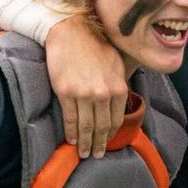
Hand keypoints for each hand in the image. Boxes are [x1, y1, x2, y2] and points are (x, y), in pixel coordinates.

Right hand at [45, 15, 127, 157]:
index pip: (117, 119)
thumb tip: (121, 102)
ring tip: (84, 153)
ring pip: (86, 126)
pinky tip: (72, 140)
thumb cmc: (95, 45)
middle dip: (100, 144)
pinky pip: (70, 118)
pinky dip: (71, 132)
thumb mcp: (117, 63)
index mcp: (118, 87)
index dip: (112, 134)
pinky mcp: (66, 92)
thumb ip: (120, 83)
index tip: (108, 143)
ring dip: (86, 143)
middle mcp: (103, 93)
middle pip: (102, 127)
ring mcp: (84, 94)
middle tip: (97, 156)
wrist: (71, 31)